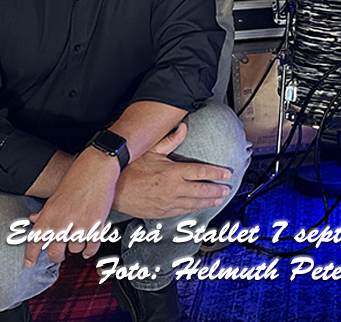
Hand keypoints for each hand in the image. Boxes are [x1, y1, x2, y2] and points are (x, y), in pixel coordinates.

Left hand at [25, 148, 118, 266]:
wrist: (98, 166)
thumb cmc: (77, 175)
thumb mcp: (55, 194)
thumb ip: (44, 211)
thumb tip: (34, 220)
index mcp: (48, 215)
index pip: (35, 243)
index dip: (31, 256)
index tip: (30, 264)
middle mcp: (62, 224)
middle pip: (56, 252)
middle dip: (57, 255)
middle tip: (60, 253)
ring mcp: (80, 225)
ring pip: (75, 249)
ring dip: (76, 246)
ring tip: (78, 239)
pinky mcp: (97, 225)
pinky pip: (92, 246)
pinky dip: (90, 250)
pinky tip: (89, 249)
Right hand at [111, 122, 232, 218]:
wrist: (113, 191)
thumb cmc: (130, 169)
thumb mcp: (151, 151)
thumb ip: (170, 140)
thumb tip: (183, 127)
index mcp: (173, 173)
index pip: (201, 172)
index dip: (216, 173)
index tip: (227, 173)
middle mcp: (173, 189)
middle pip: (202, 190)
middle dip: (217, 190)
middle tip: (227, 189)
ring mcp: (167, 203)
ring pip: (194, 203)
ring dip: (209, 201)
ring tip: (219, 199)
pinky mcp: (161, 213)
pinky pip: (182, 212)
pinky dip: (193, 209)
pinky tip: (199, 207)